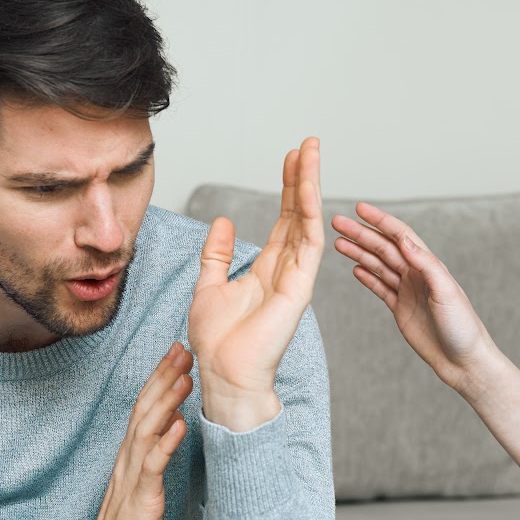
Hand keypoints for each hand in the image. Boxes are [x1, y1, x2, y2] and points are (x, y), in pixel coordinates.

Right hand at [62, 342, 192, 519]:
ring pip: (148, 430)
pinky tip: (178, 425)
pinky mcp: (140, 499)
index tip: (178, 350)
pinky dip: (165, 444)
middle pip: (145, 409)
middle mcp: (129, 458)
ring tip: (184, 377)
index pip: (145, 406)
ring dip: (166, 402)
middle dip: (164, 377)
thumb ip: (154, 452)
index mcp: (131, 454)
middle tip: (183, 347)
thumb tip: (172, 421)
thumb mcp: (144, 483)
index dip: (161, 377)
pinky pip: (152, 467)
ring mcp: (133, 477)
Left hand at [188, 137, 324, 430]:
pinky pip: (309, 241)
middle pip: (300, 214)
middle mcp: (287, 270)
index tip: (291, 157)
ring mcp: (297, 277)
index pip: (283, 220)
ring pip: (308, 221)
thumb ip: (217, 254)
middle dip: (303, 178)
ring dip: (309, 186)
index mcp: (268, 269)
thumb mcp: (209, 286)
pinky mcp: (300, 286)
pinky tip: (307, 186)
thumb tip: (222, 221)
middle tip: (308, 145)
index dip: (288, 188)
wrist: (224, 374)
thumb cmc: (217, 342)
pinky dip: (309, 211)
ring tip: (311, 152)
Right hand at [331, 202, 498, 393]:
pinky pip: (380, 288)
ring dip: (359, 253)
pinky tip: (354, 268)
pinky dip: (367, 277)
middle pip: (383, 248)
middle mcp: (416, 274)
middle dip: (360, 234)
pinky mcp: (401, 309)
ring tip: (338, 243)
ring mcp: (407, 291)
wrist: (463, 360)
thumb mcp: (446, 292)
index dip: (380, 221)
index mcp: (428, 266)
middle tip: (336, 222)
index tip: (359, 209)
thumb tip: (404, 241)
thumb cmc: (462, 326)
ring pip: (378, 265)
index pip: (400, 236)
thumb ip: (426, 265)